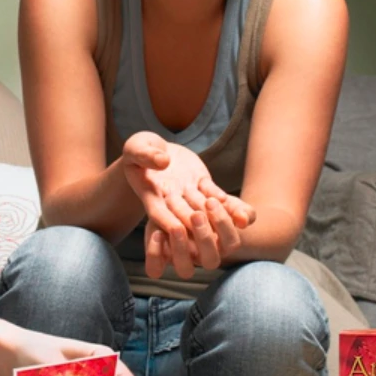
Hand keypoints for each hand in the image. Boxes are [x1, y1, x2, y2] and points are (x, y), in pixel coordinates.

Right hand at [121, 133, 252, 278]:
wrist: (154, 149)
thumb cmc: (138, 150)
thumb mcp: (135, 147)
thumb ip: (144, 154)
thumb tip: (163, 161)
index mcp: (150, 194)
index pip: (157, 212)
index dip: (166, 222)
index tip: (176, 228)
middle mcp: (170, 200)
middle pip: (183, 216)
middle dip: (194, 222)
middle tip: (202, 223)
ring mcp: (188, 194)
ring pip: (203, 209)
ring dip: (215, 215)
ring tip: (229, 218)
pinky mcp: (202, 184)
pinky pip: (215, 195)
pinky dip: (227, 202)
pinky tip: (240, 210)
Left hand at [147, 197, 247, 277]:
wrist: (171, 194)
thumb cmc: (199, 200)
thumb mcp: (218, 198)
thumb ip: (236, 207)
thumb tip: (245, 220)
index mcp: (222, 244)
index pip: (231, 243)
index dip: (223, 224)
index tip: (210, 201)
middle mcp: (203, 256)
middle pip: (211, 261)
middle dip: (204, 237)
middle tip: (196, 214)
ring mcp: (181, 260)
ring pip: (185, 270)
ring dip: (181, 249)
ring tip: (176, 226)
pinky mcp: (160, 258)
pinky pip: (155, 269)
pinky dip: (155, 253)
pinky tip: (157, 233)